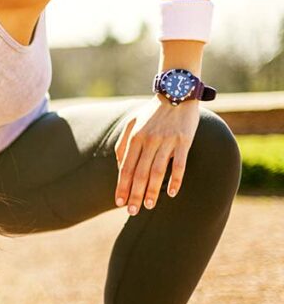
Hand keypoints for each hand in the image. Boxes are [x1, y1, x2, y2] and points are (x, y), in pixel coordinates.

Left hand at [114, 95, 200, 214]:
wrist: (177, 92)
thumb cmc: (152, 112)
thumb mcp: (132, 123)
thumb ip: (123, 144)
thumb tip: (120, 167)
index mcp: (135, 137)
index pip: (126, 168)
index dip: (122, 186)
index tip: (119, 202)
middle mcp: (149, 140)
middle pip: (140, 173)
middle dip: (135, 194)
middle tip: (132, 211)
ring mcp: (167, 141)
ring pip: (157, 171)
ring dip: (152, 191)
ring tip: (149, 206)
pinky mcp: (184, 140)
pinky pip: (179, 164)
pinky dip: (175, 180)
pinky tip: (171, 193)